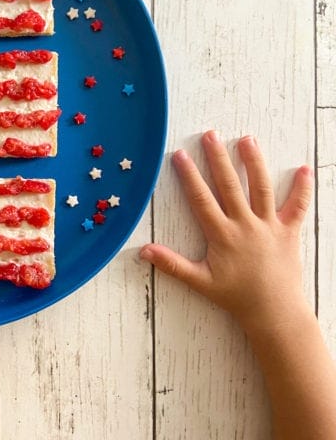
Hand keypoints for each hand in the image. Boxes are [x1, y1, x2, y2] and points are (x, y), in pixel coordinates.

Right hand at [140, 131, 312, 334]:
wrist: (274, 312)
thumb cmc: (236, 297)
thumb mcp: (200, 281)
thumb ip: (172, 264)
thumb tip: (143, 251)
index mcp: (223, 235)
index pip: (202, 198)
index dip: (189, 175)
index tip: (180, 155)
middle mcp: (246, 225)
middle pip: (230, 185)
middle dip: (218, 158)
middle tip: (210, 135)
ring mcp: (269, 226)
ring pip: (262, 188)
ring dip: (254, 162)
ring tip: (246, 139)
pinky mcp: (289, 232)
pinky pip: (297, 207)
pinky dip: (301, 188)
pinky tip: (302, 168)